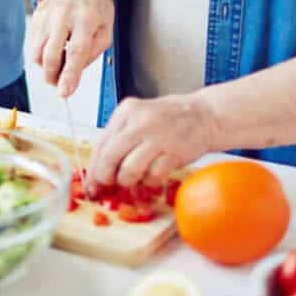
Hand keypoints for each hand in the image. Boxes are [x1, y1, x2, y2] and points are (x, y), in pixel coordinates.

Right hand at [29, 0, 113, 96]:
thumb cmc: (94, 6)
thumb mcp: (106, 28)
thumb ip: (93, 51)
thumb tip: (74, 72)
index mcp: (86, 17)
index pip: (76, 51)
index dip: (69, 75)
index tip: (64, 92)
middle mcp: (63, 15)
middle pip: (51, 55)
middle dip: (52, 77)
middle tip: (58, 84)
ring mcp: (46, 15)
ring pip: (37, 53)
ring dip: (46, 67)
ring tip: (59, 64)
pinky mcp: (36, 17)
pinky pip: (34, 45)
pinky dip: (43, 53)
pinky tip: (55, 46)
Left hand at [89, 95, 216, 189]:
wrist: (204, 115)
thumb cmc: (168, 119)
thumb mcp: (138, 118)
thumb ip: (118, 139)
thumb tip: (97, 170)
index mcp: (126, 111)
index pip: (101, 143)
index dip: (93, 168)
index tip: (91, 183)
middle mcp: (140, 122)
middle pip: (110, 157)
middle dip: (106, 177)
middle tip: (110, 184)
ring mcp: (158, 137)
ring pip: (129, 171)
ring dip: (128, 182)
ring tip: (134, 179)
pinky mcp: (174, 153)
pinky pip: (152, 177)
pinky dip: (149, 183)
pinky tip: (153, 176)